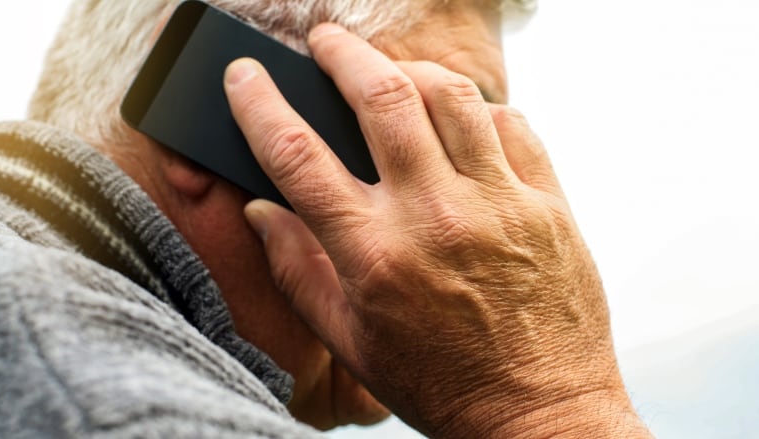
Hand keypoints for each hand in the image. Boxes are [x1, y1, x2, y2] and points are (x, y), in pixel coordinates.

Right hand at [225, 23, 647, 437]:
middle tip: (325, 41)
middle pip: (380, 99)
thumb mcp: (351, 341)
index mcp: (374, 255)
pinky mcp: (547, 205)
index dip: (260, 105)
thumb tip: (262, 210)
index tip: (246, 77)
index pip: (298, 156)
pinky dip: (478, 110)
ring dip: (410, 68)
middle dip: (342, 56)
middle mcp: (435, 217)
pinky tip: (461, 120)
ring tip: (391, 72)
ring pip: (451, 96)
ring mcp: (498, 204)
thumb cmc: (439, 382)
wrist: (538, 412)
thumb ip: (297, 270)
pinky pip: (512, 125)